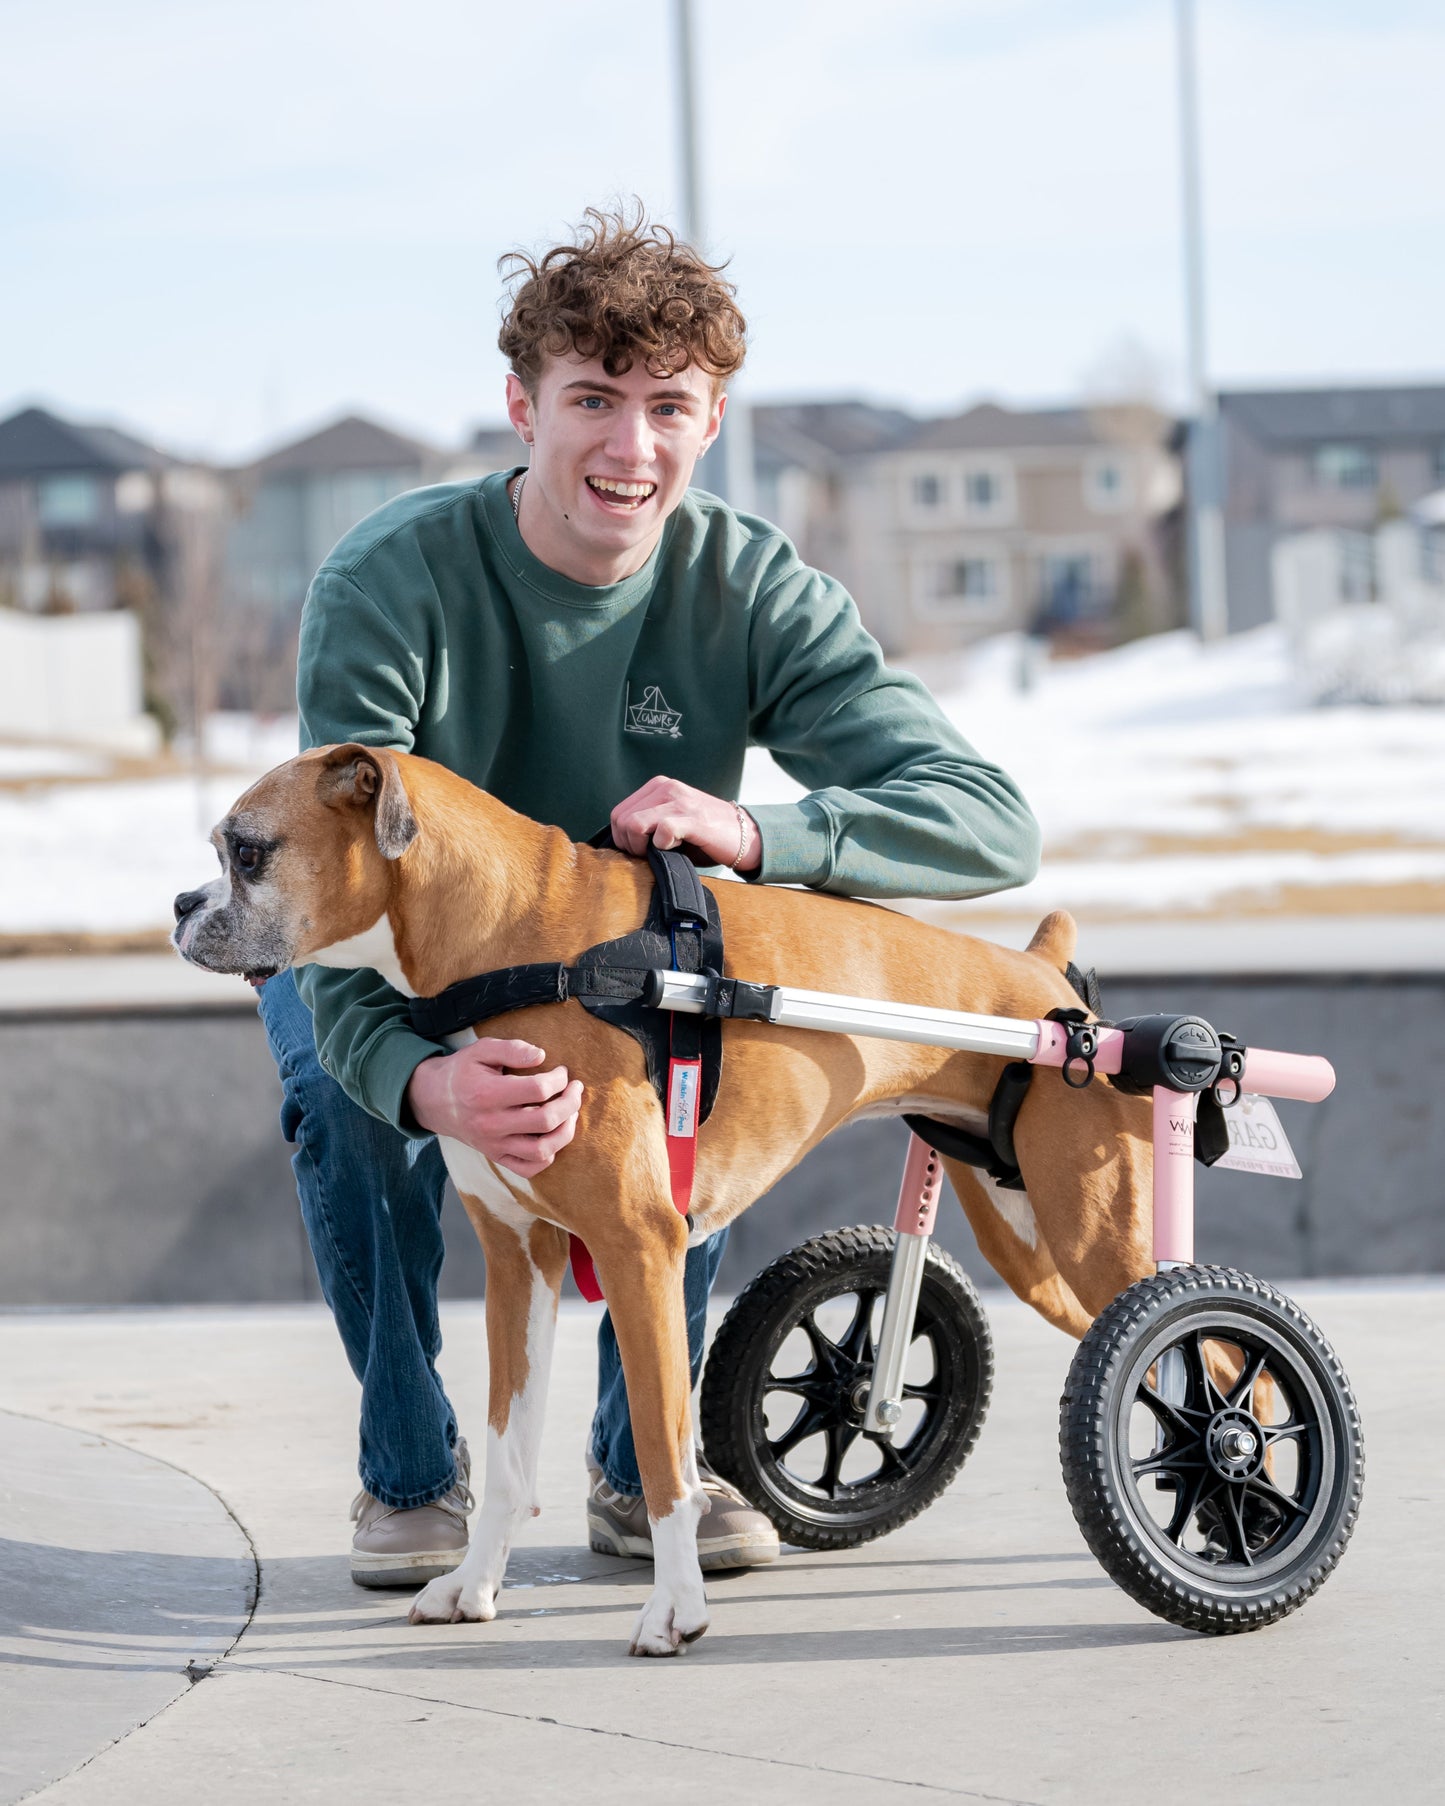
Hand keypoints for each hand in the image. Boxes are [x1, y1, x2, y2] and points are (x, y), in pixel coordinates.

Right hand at [405, 1038, 582, 1177]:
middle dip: (571, 1102)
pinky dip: (548, 1156)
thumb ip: (512, 1048)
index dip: (559, 1079)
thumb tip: (541, 1056)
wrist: (434, 1100)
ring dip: (566, 1131)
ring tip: (571, 1113)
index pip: (538, 1089)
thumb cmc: (463, 1071)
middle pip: (546, 1120)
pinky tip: (553, 1136)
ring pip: (542, 1150)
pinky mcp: (496, 1157)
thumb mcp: (482, 1050)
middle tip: (575, 1089)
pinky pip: (529, 1168)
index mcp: (488, 1094)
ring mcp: (494, 1145)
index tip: (562, 1072)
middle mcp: (491, 1124)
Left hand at [610, 776, 759, 871]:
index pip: (618, 813)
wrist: (744, 836)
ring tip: (660, 853)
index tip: (640, 851)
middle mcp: (667, 788)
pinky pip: (662, 830)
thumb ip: (647, 825)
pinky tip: (676, 849)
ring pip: (635, 824)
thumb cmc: (705, 835)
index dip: (622, 839)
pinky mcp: (693, 818)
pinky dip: (663, 846)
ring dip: (641, 847)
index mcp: (659, 786)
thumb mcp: (670, 822)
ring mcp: (680, 801)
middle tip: (648, 856)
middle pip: (622, 819)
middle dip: (629, 845)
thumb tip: (621, 844)